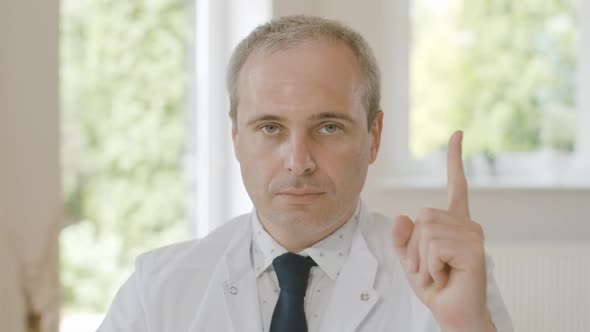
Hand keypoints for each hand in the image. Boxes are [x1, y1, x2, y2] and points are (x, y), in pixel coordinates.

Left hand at [391, 131, 494, 331]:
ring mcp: (472, 234)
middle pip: (421, 216)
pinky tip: (446, 276)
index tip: (457, 134)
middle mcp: (465, 223)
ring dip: (422, 260)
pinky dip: (430, 267)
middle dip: (413, 248)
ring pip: (425, 232)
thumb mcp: (409, 260)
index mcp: (452, 222)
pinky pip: (433, 247)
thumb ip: (401, 239)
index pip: (454, 185)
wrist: (453, 313)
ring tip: (438, 273)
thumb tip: (401, 216)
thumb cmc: (435, 286)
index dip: (453, 160)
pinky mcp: (473, 249)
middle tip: (430, 268)